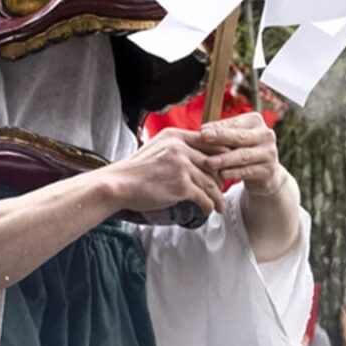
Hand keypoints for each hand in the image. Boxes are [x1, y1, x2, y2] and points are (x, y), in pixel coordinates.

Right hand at [101, 127, 223, 220]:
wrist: (119, 184)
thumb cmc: (136, 170)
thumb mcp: (156, 148)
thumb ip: (176, 148)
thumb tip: (194, 156)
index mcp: (175, 136)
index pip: (208, 141)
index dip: (221, 154)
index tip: (226, 166)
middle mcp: (181, 148)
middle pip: (213, 162)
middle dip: (222, 178)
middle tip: (224, 188)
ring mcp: (182, 167)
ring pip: (211, 182)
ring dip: (218, 196)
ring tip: (220, 205)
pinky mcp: (182, 186)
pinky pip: (204, 197)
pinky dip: (209, 205)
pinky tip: (210, 210)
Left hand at [195, 112, 284, 192]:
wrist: (265, 172)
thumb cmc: (243, 150)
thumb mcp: (235, 139)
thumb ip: (222, 134)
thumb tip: (202, 131)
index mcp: (255, 121)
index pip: (234, 123)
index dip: (218, 127)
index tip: (202, 131)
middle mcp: (265, 135)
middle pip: (240, 137)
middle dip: (221, 137)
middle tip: (203, 137)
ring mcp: (269, 153)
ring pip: (244, 155)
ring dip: (225, 159)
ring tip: (209, 162)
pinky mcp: (268, 170)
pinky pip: (248, 171)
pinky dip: (234, 173)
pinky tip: (222, 174)